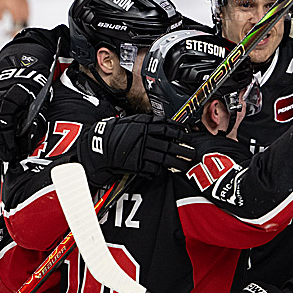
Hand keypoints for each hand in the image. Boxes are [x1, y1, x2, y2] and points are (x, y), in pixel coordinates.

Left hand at [0, 0, 29, 36]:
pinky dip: (26, 13)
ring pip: (27, 15)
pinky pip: (28, 9)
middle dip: (20, 26)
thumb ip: (0, 15)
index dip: (15, 30)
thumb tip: (0, 21)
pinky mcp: (25, 0)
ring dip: (24, 20)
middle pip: (24, 21)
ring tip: (19, 22)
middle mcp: (22, 8)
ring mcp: (25, 4)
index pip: (18, 24)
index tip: (12, 33)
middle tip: (16, 29)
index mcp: (15, 11)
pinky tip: (22, 14)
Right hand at [0, 82, 47, 161]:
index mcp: (9, 100)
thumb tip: (29, 142)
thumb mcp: (37, 101)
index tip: (16, 152)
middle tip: (9, 157)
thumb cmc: (30, 87)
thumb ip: (33, 121)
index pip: (6, 126)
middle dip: (1, 148)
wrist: (16, 72)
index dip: (10, 142)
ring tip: (2, 155)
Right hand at [78, 114, 194, 186]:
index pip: (167, 128)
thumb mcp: (132, 121)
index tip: (186, 135)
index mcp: (144, 126)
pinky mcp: (137, 165)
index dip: (179, 132)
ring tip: (186, 166)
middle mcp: (145, 139)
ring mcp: (142, 152)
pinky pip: (153, 169)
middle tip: (193, 153)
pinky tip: (165, 171)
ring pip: (165, 159)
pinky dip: (160, 171)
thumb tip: (164, 124)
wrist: (99, 146)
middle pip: (170, 145)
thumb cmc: (115, 132)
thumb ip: (148, 123)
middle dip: (183, 150)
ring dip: (177, 163)